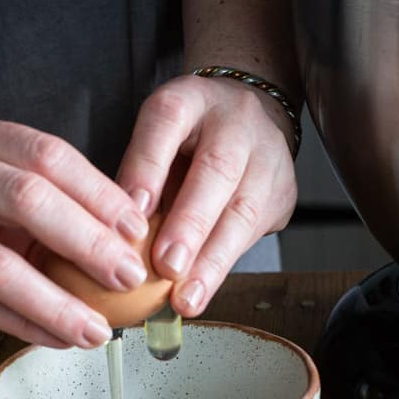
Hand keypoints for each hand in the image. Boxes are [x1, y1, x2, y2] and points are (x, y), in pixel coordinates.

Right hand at [0, 111, 151, 346]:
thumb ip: (22, 191)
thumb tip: (104, 237)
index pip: (47, 154)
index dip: (100, 194)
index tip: (137, 230)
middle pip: (29, 200)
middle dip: (89, 243)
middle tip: (128, 277)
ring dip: (56, 303)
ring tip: (97, 332)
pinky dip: (19, 324)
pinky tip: (53, 339)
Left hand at [117, 74, 297, 316]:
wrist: (246, 124)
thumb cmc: (187, 143)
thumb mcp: (154, 144)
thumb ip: (137, 179)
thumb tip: (114, 235)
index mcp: (188, 101)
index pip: (165, 124)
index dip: (148, 169)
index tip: (133, 212)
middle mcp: (233, 121)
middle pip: (215, 170)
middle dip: (190, 224)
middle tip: (167, 266)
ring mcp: (267, 155)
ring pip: (243, 210)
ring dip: (212, 260)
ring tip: (187, 297)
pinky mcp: (284, 191)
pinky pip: (255, 233)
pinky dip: (224, 265)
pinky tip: (202, 291)